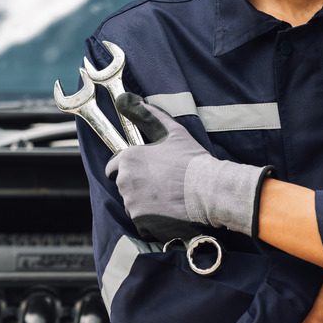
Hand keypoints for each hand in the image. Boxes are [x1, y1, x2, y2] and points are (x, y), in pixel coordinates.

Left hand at [105, 93, 273, 239]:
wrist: (210, 191)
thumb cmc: (192, 160)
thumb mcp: (172, 132)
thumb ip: (148, 116)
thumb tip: (130, 99)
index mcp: (128, 159)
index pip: (112, 167)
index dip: (126, 169)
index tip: (143, 172)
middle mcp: (125, 182)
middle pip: (124, 187)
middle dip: (137, 186)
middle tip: (162, 185)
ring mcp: (132, 204)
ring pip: (133, 205)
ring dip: (145, 203)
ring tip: (168, 199)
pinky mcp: (142, 222)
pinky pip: (142, 222)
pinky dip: (153, 220)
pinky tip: (169, 212)